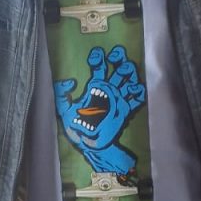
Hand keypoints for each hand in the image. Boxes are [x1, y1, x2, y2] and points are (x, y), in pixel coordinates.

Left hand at [54, 45, 144, 172]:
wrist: (89, 144)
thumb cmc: (76, 127)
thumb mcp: (63, 109)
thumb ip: (62, 93)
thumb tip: (72, 82)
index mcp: (94, 87)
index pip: (99, 66)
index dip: (99, 57)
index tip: (96, 56)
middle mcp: (109, 90)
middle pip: (118, 67)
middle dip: (119, 57)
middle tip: (114, 57)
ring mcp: (119, 99)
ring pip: (130, 78)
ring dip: (130, 70)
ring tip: (124, 71)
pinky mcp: (126, 110)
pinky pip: (138, 98)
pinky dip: (139, 91)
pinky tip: (133, 89)